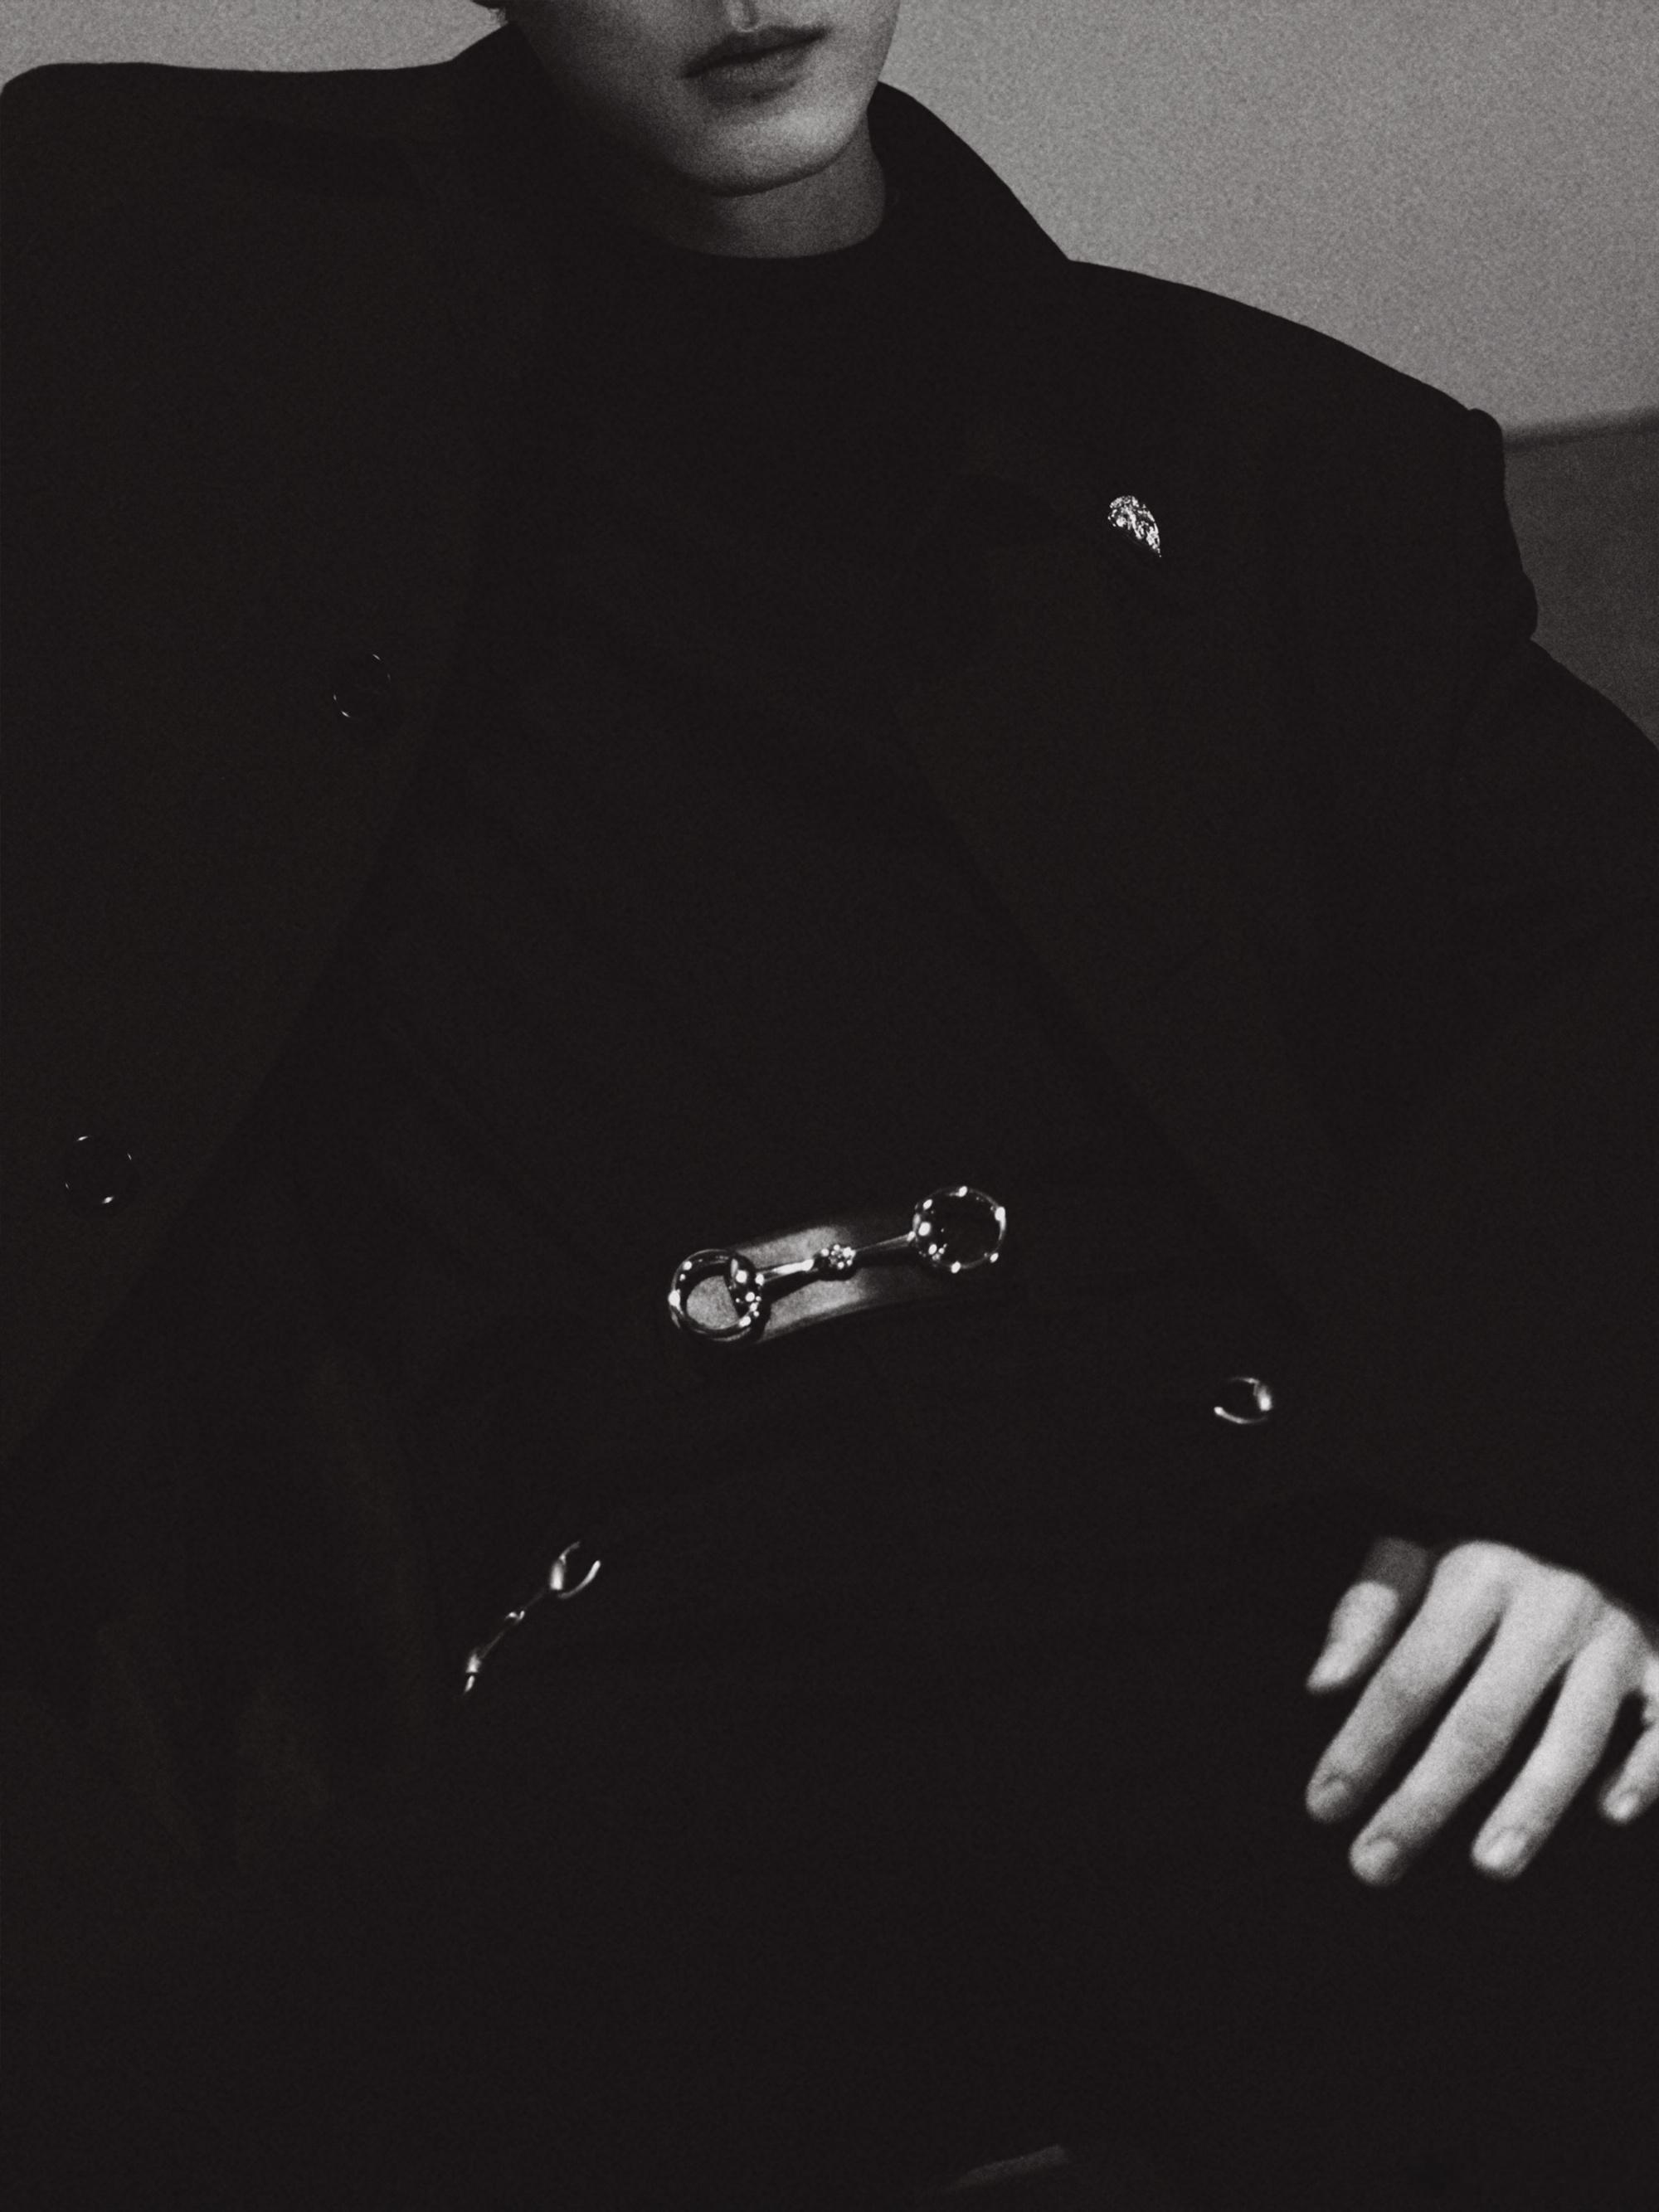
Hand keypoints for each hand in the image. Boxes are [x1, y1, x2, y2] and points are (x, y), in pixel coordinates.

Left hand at [1303, 1536, 1658, 1883]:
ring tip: (1488, 1866)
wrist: (1588, 1524)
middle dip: (1426, 1799)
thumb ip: (1367, 1613)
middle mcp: (1549, 1603)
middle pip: (1481, 1720)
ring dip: (1531, 1806)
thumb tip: (1321, 1684)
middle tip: (1375, 1865)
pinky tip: (1610, 1814)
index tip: (1323, 1806)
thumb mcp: (1413, 1557)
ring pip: (1573, 1736)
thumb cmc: (1481, 1557)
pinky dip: (1644, 1770)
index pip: (1410, 1675)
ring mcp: (1615, 1636)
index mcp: (1477, 1574)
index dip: (1363, 1744)